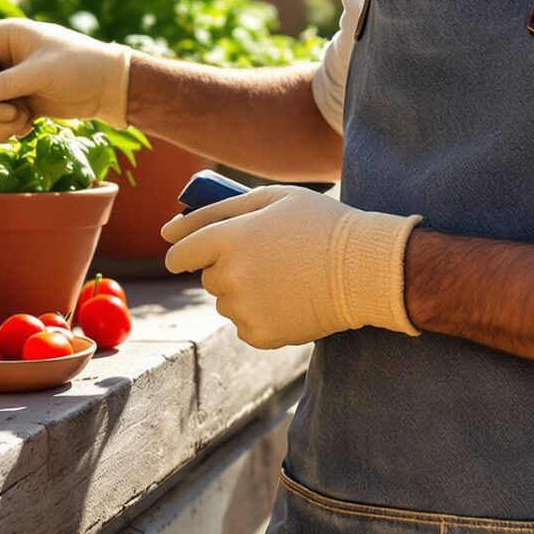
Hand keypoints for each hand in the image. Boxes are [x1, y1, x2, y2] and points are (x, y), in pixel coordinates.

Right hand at [0, 18, 133, 140]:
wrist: (107, 88)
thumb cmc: (81, 67)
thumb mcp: (46, 72)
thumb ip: (10, 82)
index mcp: (6, 35)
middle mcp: (0, 55)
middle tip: (15, 114)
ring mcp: (4, 79)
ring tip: (25, 121)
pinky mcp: (11, 101)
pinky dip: (3, 129)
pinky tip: (28, 126)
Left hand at [160, 185, 421, 348]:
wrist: (365, 270)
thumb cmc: (321, 224)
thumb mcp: (273, 199)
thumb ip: (217, 210)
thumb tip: (167, 231)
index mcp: (229, 238)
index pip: (179, 254)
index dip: (187, 253)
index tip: (197, 255)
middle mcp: (230, 276)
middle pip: (207, 278)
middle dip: (228, 268)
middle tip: (270, 259)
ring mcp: (245, 309)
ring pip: (226, 302)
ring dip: (244, 292)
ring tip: (285, 279)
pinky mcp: (260, 334)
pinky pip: (243, 325)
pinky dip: (260, 315)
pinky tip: (289, 300)